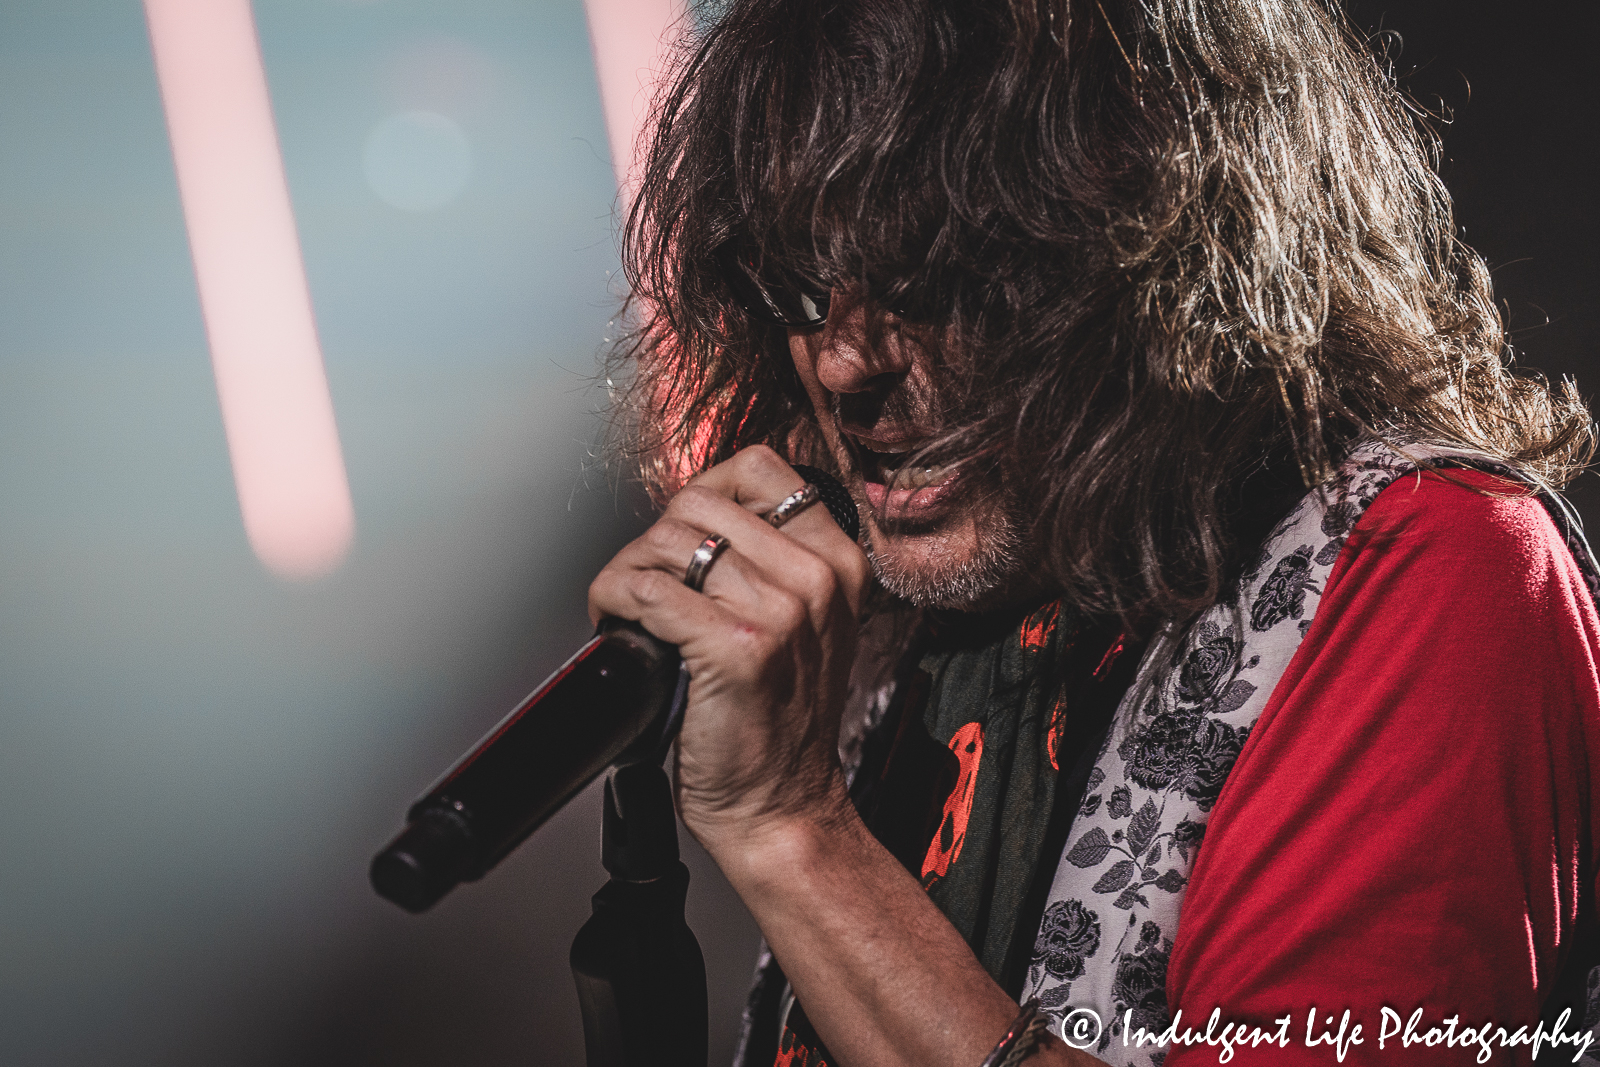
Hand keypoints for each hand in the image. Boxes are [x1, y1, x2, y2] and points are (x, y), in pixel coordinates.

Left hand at [587, 446, 870, 850]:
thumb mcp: (807, 624)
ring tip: (630, 609)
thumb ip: (775, 562)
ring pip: (667, 542)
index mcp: (838, 561)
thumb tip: (700, 517)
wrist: (781, 806)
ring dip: (629, 573)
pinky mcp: (735, 647)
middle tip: (647, 584)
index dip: (705, 491)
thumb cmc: (781, 723)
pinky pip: (647, 590)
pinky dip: (614, 601)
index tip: (684, 531)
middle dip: (655, 541)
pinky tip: (618, 624)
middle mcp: (815, 578)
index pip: (761, 469)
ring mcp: (779, 611)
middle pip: (699, 502)